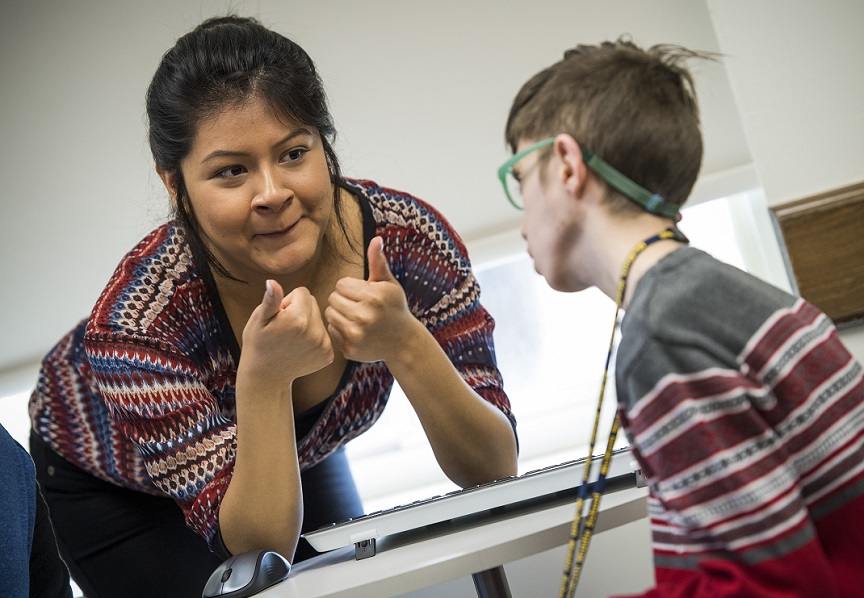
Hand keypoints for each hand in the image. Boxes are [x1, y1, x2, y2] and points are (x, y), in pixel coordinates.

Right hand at [241, 279, 333, 382]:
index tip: (279, 316)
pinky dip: (314, 337)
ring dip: (307, 323)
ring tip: (291, 338)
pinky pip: (324, 333)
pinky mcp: (328, 354)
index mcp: (298, 319)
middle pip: (313, 302)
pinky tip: (300, 347)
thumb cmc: (258, 344)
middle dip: (299, 309)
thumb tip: (272, 282)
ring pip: (319, 318)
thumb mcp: (259, 320)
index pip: (302, 292)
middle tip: (284, 327)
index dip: (288, 301)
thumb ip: (271, 300)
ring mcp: (324, 345)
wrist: (266, 377)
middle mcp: (315, 331)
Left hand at [326, 236, 417, 362]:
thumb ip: (378, 262)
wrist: (403, 342)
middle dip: (343, 299)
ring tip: (355, 316)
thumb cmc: (394, 308)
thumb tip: (376, 238)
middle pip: (332, 298)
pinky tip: (355, 330)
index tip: (363, 294)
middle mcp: (364, 316)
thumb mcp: (389, 284)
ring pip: (329, 314)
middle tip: (359, 305)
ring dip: (339, 313)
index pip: (341, 284)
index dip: (351, 287)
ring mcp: (356, 335)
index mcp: (373, 297)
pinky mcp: (349, 349)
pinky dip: (340, 329)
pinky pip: (331, 331)